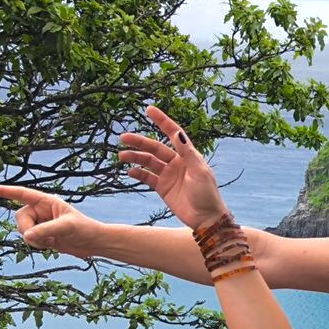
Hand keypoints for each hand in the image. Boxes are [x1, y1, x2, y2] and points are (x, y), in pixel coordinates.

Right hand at [0, 184, 99, 256]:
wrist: (94, 243)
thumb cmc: (85, 229)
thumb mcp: (67, 227)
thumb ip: (46, 230)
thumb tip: (26, 236)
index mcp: (46, 201)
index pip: (21, 194)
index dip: (3, 191)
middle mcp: (41, 211)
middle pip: (20, 218)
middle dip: (28, 230)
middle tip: (45, 239)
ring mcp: (40, 223)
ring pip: (23, 230)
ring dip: (34, 239)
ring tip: (52, 241)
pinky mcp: (42, 235)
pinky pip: (29, 240)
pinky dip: (38, 245)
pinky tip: (52, 245)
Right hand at [118, 105, 227, 230]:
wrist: (206, 219)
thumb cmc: (207, 194)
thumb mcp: (199, 172)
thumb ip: (188, 153)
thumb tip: (178, 133)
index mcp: (188, 156)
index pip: (173, 134)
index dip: (162, 121)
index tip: (149, 109)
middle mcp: (177, 163)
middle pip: (155, 148)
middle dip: (139, 142)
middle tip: (123, 138)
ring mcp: (168, 175)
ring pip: (148, 162)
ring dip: (135, 157)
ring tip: (121, 156)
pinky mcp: (162, 188)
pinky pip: (147, 177)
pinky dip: (138, 173)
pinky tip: (130, 171)